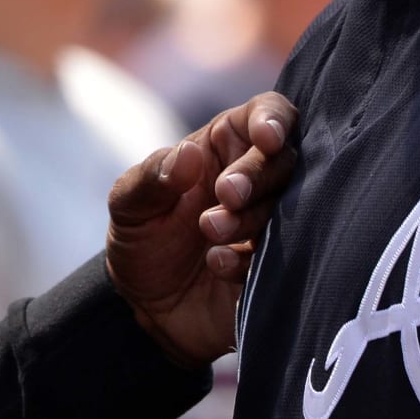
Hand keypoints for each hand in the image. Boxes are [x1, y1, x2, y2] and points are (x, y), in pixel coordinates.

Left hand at [106, 90, 295, 370]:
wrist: (144, 305)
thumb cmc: (140, 235)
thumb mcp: (129, 202)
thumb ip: (153, 176)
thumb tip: (189, 153)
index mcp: (224, 146)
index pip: (266, 113)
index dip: (274, 119)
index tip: (266, 137)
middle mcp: (256, 179)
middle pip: (285, 160)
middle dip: (258, 175)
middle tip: (226, 195)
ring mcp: (271, 223)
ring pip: (289, 208)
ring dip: (251, 218)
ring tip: (210, 231)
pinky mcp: (277, 267)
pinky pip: (286, 257)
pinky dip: (251, 260)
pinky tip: (218, 264)